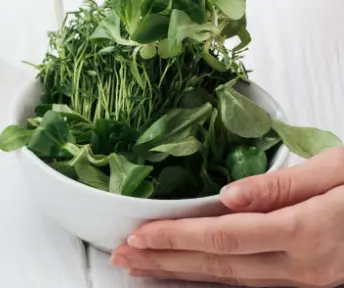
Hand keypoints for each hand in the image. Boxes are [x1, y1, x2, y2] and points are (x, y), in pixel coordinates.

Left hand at [111, 147, 343, 286]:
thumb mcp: (340, 168)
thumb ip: (282, 185)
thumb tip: (226, 196)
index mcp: (309, 233)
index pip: (225, 238)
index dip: (175, 238)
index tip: (137, 235)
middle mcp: (307, 265)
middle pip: (220, 266)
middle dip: (165, 262)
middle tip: (122, 255)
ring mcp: (312, 279)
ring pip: (234, 280)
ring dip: (183, 273)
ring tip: (142, 266)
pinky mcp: (314, 279)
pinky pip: (254, 281)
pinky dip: (215, 276)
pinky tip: (190, 271)